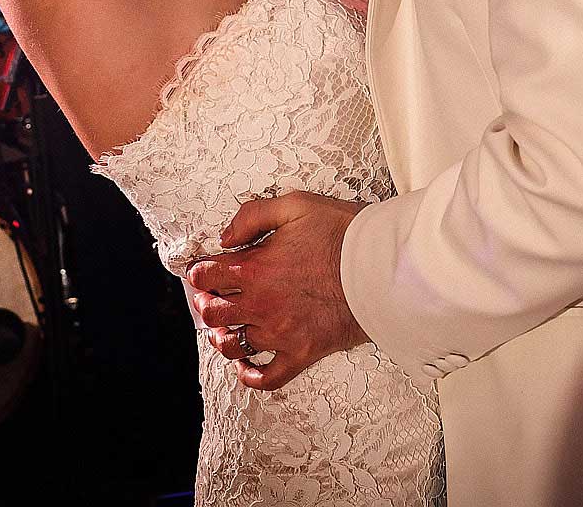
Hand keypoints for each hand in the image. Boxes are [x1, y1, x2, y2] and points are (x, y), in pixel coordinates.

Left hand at [185, 192, 368, 390]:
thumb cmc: (344, 234)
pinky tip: (246, 365)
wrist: (383, 267)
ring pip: (232, 345)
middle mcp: (261, 304)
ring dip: (221, 337)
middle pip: (213, 312)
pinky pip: (267, 377)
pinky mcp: (301, 353)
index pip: (207, 274)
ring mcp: (280, 333)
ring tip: (223, 330)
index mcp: (256, 268)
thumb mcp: (296, 205)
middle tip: (209, 298)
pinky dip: (250, 374)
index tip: (201, 271)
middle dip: (205, 304)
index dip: (199, 272)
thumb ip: (254, 215)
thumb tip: (226, 235)